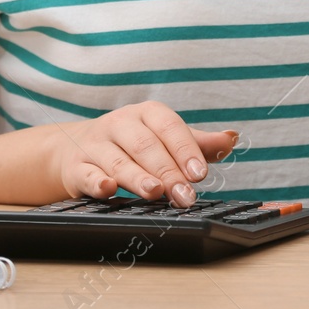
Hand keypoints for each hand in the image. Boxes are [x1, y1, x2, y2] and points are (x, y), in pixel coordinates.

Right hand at [52, 101, 237, 207]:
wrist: (77, 148)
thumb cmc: (134, 144)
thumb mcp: (166, 139)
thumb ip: (198, 143)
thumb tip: (232, 138)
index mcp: (147, 113)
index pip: (170, 128)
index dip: (185, 150)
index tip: (200, 174)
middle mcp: (121, 124)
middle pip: (146, 147)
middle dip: (168, 172)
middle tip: (185, 195)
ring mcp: (96, 144)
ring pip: (119, 161)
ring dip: (138, 178)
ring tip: (156, 193)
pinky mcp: (76, 166)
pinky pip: (87, 173)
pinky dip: (97, 181)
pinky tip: (108, 189)